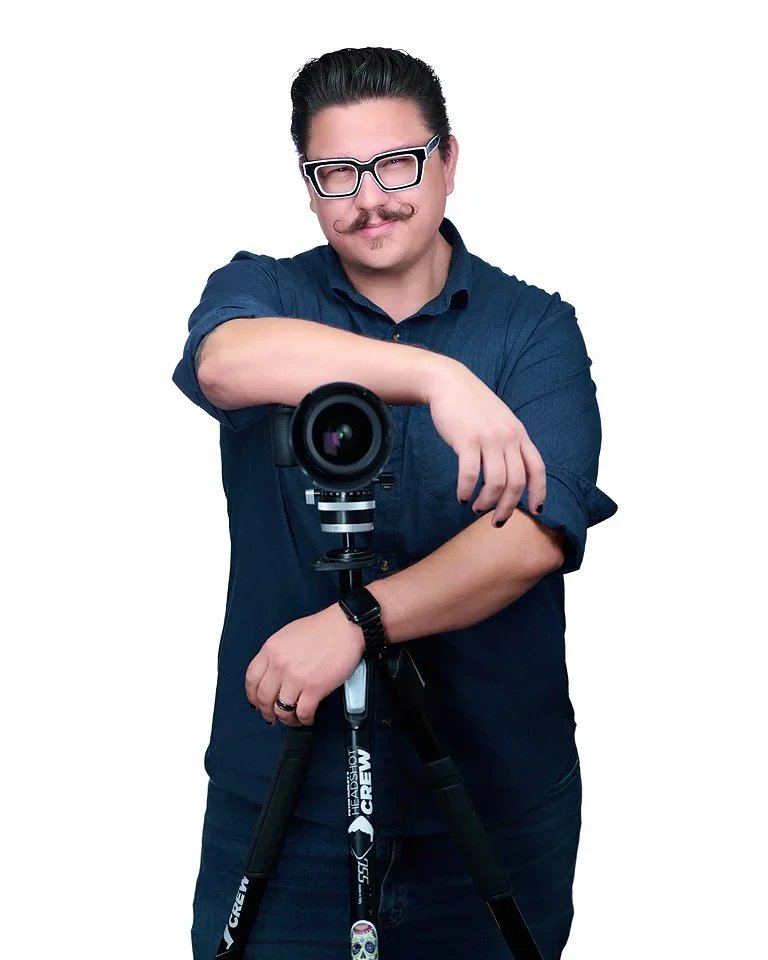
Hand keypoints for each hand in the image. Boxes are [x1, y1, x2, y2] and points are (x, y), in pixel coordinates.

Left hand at [245, 605, 365, 726]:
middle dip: (267, 711)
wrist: (345, 627)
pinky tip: (308, 718)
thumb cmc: (322, 628)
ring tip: (292, 719)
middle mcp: (280, 664)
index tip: (256, 702)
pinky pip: (303, 712)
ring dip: (286, 719)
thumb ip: (277, 654)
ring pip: (281, 709)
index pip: (251, 679)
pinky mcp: (315, 688)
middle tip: (272, 716)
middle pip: (264, 698)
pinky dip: (304, 720)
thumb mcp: (288, 635)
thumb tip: (272, 675)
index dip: (252, 695)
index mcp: (271, 649)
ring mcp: (296, 677)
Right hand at [426, 363, 545, 524]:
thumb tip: (511, 476)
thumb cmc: (473, 407)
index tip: (536, 512)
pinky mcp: (466, 440)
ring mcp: (488, 438)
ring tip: (476, 508)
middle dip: (507, 508)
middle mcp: (508, 438)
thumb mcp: (501, 422)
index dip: (539, 493)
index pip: (537, 469)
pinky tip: (460, 496)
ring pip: (496, 482)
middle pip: (516, 483)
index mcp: (519, 435)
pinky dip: (466, 490)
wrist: (450, 383)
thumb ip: (509, 444)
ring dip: (486, 502)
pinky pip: (470, 474)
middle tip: (496, 521)